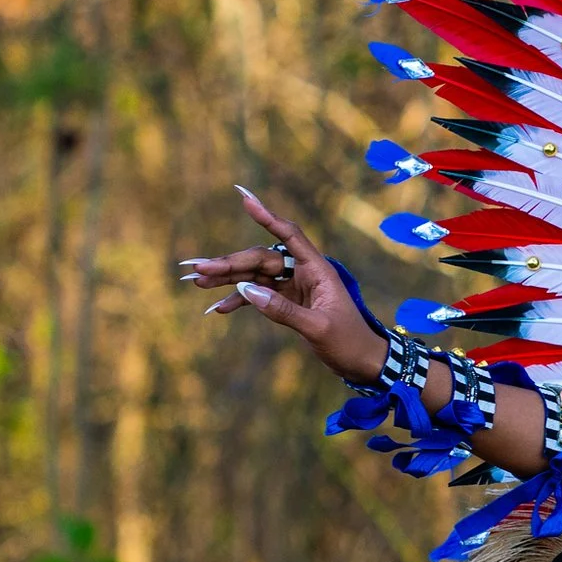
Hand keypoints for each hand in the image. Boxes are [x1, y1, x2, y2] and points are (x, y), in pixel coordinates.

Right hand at [180, 188, 382, 383]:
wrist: (362, 362)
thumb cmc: (348, 341)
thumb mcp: (318, 328)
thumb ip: (283, 311)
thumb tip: (247, 291)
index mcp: (317, 270)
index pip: (289, 235)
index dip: (267, 216)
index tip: (244, 198)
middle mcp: (304, 273)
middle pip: (262, 259)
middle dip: (230, 263)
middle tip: (198, 269)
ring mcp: (295, 288)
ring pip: (255, 276)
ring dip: (228, 279)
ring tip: (198, 282)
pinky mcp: (288, 303)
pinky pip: (259, 295)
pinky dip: (240, 300)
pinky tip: (219, 307)